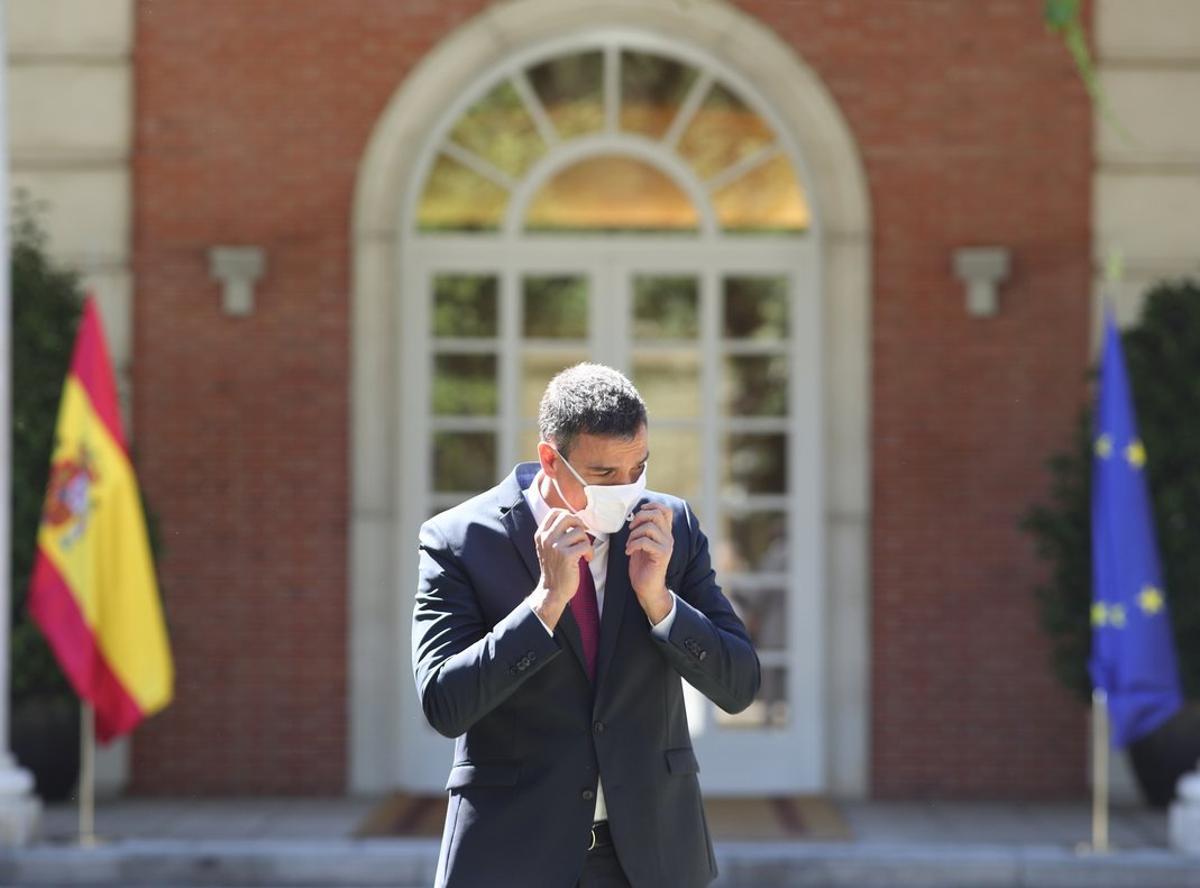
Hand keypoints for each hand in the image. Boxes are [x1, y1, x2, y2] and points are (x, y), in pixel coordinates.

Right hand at [527, 508, 592, 630]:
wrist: (552, 590)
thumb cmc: (554, 569)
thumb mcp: (547, 548)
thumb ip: (555, 533)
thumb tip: (574, 519)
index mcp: (541, 535)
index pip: (554, 512)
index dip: (568, 515)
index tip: (574, 526)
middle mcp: (546, 538)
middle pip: (568, 517)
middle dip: (579, 524)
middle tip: (582, 535)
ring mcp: (556, 546)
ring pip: (579, 532)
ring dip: (586, 541)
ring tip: (584, 551)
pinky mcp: (567, 556)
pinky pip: (585, 545)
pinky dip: (590, 552)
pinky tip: (587, 558)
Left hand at [626, 503, 673, 624]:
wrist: (647, 588)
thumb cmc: (642, 566)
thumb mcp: (641, 544)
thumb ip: (642, 530)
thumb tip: (634, 516)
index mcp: (664, 532)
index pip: (665, 510)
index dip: (652, 506)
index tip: (639, 511)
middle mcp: (668, 537)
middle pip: (657, 514)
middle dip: (639, 518)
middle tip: (630, 529)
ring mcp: (666, 546)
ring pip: (650, 527)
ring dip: (633, 534)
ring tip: (629, 544)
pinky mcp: (662, 555)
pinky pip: (645, 542)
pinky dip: (633, 545)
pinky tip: (629, 552)